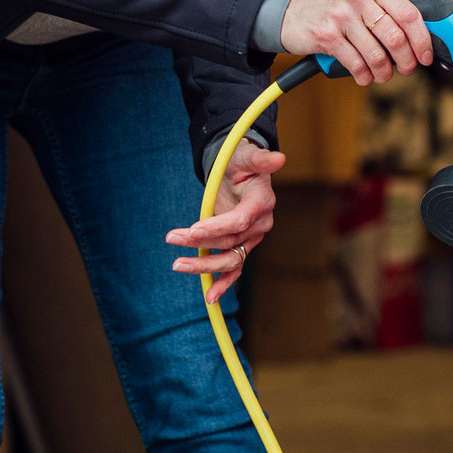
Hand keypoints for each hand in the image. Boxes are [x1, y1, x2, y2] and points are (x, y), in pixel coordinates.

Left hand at [165, 142, 284, 303]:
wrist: (241, 172)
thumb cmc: (242, 162)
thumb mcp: (247, 156)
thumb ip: (260, 159)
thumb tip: (279, 158)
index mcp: (261, 202)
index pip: (240, 220)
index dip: (217, 227)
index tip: (192, 230)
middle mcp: (260, 224)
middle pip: (231, 241)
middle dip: (201, 243)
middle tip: (173, 238)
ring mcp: (251, 238)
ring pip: (230, 259)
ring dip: (204, 265)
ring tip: (177, 264)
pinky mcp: (242, 246)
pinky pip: (234, 269)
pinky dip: (222, 283)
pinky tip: (210, 297)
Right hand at [279, 0, 433, 85]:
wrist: (289, 10)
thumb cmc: (333, 7)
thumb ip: (386, 11)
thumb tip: (419, 40)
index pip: (408, 14)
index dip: (422, 40)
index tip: (426, 56)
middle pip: (395, 37)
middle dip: (406, 61)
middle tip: (406, 69)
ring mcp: (340, 15)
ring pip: (377, 54)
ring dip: (384, 73)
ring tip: (383, 75)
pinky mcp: (326, 34)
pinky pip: (356, 64)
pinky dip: (364, 76)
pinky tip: (364, 76)